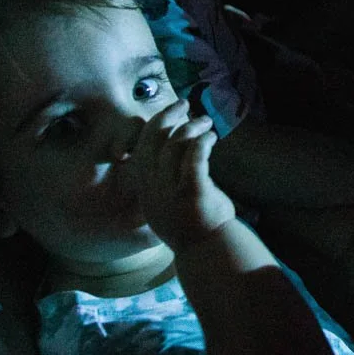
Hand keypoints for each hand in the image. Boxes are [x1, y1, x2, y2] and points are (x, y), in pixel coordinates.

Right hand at [128, 100, 236, 249]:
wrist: (207, 250)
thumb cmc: (191, 223)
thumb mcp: (165, 203)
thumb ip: (161, 178)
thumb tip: (170, 143)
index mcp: (145, 190)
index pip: (141, 148)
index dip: (154, 125)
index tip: (170, 112)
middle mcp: (154, 190)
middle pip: (153, 142)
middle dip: (167, 117)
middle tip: (184, 104)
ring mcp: (172, 193)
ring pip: (174, 146)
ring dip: (190, 127)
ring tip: (206, 122)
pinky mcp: (193, 193)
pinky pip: (194, 158)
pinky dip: (202, 141)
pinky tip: (211, 137)